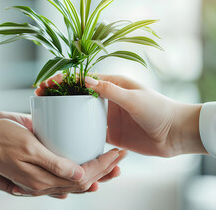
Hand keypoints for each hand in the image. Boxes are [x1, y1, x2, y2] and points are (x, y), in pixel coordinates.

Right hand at [0, 113, 124, 197]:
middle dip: (105, 170)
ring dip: (95, 175)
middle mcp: (43, 183)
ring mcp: (38, 181)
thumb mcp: (28, 147)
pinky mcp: (34, 175)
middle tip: (121, 157)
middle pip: (83, 181)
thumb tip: (81, 175)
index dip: (104, 165)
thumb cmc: (0, 139)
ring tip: (111, 168)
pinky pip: (61, 182)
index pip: (84, 174)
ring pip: (74, 183)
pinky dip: (78, 178)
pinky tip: (86, 175)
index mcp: (44, 177)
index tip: (118, 152)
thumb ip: (54, 164)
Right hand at [36, 74, 206, 156]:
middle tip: (39, 97)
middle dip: (58, 94)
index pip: (83, 80)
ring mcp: (108, 117)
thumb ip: (110, 91)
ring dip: (65, 113)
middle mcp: (108, 99)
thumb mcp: (134, 98)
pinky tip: (63, 134)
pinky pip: (89, 132)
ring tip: (46, 114)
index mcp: (113, 85)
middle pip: (78, 95)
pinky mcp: (111, 134)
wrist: (176, 134)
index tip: (47, 84)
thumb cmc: (159, 110)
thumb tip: (85, 80)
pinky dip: (77, 132)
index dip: (63, 80)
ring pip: (81, 113)